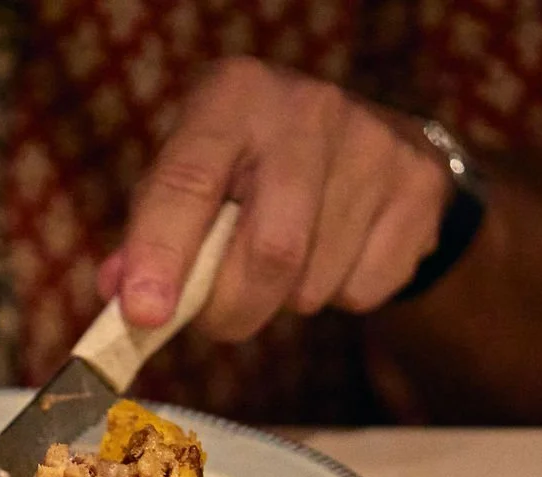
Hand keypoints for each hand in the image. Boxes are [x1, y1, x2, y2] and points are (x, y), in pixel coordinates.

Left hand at [101, 57, 453, 341]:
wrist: (364, 138)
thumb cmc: (252, 165)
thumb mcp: (194, 173)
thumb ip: (152, 233)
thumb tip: (122, 298)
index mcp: (234, 95)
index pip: (189, 181)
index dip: (163, 254)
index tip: (145, 314)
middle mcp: (309, 108)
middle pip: (271, 251)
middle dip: (232, 307)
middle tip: (217, 317)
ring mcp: (374, 145)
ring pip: (314, 283)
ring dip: (285, 300)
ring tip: (287, 258)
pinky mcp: (419, 187)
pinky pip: (363, 291)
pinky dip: (337, 295)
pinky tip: (337, 251)